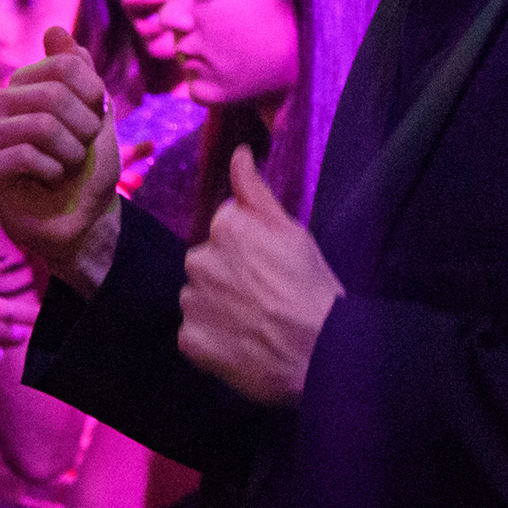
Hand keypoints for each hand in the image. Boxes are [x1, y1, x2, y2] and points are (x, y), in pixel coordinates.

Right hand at [0, 28, 121, 293]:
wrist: (84, 219)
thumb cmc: (89, 166)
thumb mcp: (96, 113)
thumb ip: (78, 71)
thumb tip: (54, 29)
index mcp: (25, 86)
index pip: (64, 65)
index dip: (93, 94)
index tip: (96, 119)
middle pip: (50, 93)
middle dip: (83, 128)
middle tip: (80, 150)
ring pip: (39, 124)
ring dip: (70, 152)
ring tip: (65, 167)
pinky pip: (23, 154)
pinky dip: (51, 170)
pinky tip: (48, 180)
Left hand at [178, 149, 341, 408]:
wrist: (318, 353)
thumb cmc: (312, 289)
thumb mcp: (292, 231)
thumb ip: (255, 191)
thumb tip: (238, 153)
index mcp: (225, 226)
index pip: (227, 230)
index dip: (252, 250)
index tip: (272, 268)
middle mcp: (199, 259)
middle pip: (209, 262)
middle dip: (230, 276)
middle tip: (265, 297)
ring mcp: (192, 301)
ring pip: (200, 297)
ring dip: (219, 308)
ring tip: (255, 323)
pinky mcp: (189, 340)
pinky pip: (196, 334)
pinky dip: (213, 340)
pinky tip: (242, 344)